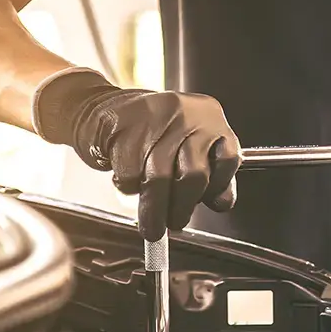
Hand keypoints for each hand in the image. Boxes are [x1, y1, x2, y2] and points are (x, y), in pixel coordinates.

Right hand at [81, 90, 241, 240]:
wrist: (103, 106)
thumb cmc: (151, 133)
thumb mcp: (190, 145)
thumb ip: (211, 171)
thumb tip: (221, 201)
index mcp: (209, 115)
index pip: (227, 159)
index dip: (218, 187)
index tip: (207, 203)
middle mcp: (186, 113)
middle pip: (194, 173)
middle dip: (183, 206)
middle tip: (175, 223)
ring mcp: (154, 118)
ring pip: (160, 178)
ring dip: (155, 209)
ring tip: (152, 225)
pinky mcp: (123, 129)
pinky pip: (131, 175)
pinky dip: (130, 189)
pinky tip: (129, 184)